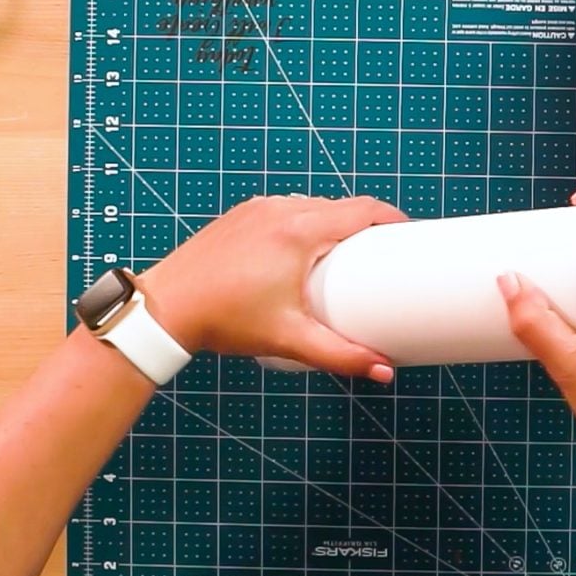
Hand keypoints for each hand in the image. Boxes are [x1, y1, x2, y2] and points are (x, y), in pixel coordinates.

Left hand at [141, 194, 407, 381]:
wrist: (167, 307)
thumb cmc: (224, 320)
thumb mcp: (290, 339)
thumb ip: (341, 355)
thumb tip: (383, 370)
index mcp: (299, 230)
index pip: (362, 209)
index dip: (391, 217)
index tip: (408, 233)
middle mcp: (279, 210)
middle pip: (338, 206)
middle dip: (364, 225)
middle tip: (381, 252)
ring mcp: (256, 209)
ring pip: (310, 205)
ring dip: (332, 221)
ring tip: (346, 251)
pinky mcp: (239, 216)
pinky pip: (284, 209)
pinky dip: (303, 222)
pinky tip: (305, 245)